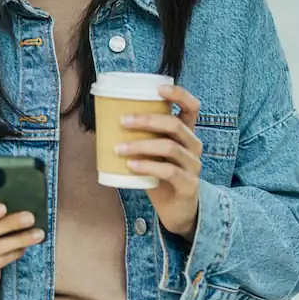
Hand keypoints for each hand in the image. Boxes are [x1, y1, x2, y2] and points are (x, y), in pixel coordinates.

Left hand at [116, 84, 202, 239]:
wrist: (178, 211)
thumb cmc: (161, 177)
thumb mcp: (154, 154)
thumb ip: (141, 138)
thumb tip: (104, 123)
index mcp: (187, 133)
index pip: (192, 107)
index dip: (179, 94)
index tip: (158, 88)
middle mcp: (194, 146)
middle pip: (175, 125)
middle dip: (147, 120)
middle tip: (123, 121)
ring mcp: (193, 166)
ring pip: (169, 148)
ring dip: (141, 145)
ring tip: (119, 148)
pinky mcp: (188, 185)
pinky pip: (168, 171)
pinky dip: (147, 166)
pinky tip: (131, 166)